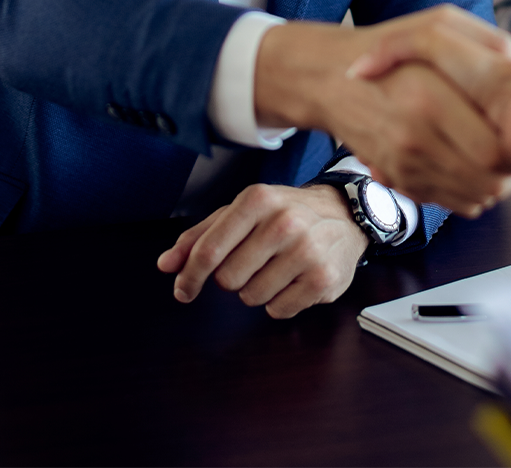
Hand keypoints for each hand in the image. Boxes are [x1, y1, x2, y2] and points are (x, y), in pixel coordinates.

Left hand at [157, 183, 367, 318]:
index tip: (183, 289)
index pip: (209, 249)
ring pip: (252, 297)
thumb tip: (167, 264)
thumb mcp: (243, 211)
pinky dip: (280, 302)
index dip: (190, 275)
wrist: (343, 214)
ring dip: (257, 290)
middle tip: (252, 261)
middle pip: (227, 279)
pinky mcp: (322, 279)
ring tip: (276, 267)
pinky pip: (278, 311)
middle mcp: (284, 222)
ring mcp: (306, 251)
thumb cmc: (285, 213)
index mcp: (258, 199)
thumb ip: (201, 236)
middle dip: (233, 277)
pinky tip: (293, 280)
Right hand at [254, 5, 510, 214]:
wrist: (328, 77)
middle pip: (488, 182)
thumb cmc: (388, 46)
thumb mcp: (437, 23)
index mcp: (429, 97)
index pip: (494, 152)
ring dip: (493, 185)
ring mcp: (402, 163)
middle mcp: (413, 136)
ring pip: (471, 198)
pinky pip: (447, 202)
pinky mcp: (396, 178)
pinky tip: (468, 166)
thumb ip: (486, 42)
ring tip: (496, 159)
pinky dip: (467, 192)